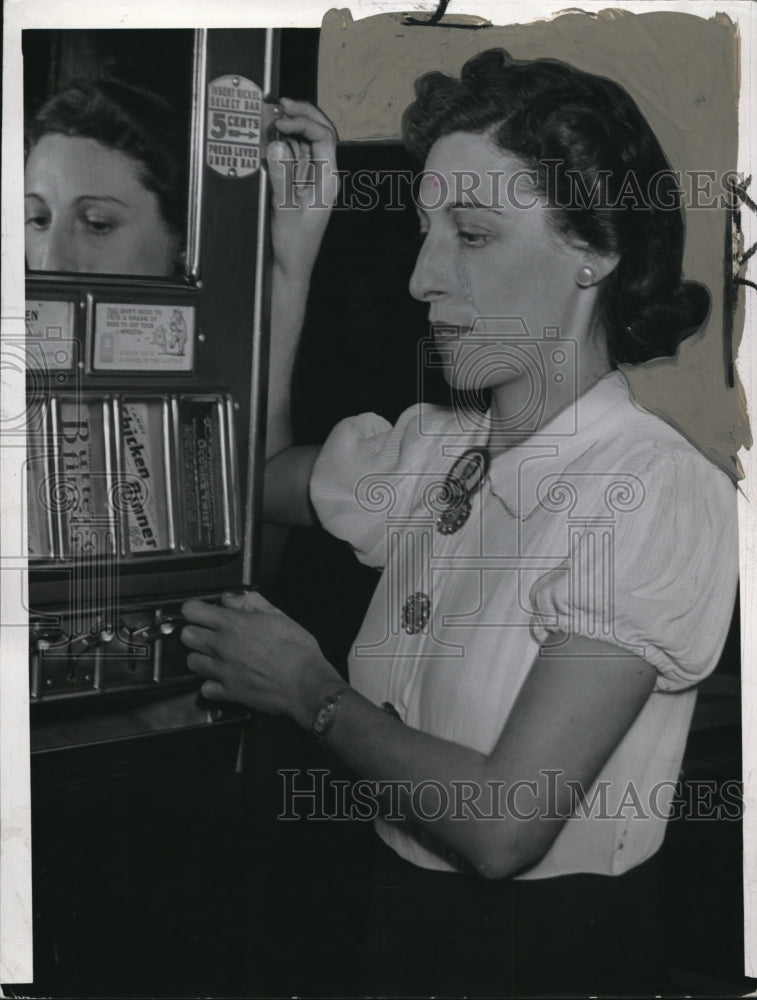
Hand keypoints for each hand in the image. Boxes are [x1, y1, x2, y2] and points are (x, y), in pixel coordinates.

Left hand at [180, 591, 343, 728]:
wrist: (306, 684)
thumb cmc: (297, 647)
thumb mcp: (279, 615)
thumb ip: (251, 602)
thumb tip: (228, 599)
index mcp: (232, 624)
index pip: (191, 610)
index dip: (196, 609)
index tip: (204, 613)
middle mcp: (220, 646)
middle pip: (186, 635)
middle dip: (196, 632)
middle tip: (212, 635)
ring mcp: (221, 671)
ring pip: (190, 662)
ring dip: (201, 658)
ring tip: (217, 658)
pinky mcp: (226, 692)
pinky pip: (205, 688)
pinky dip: (211, 684)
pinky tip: (224, 680)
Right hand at [266, 98, 339, 280]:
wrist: (291, 267)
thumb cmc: (293, 245)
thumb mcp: (285, 210)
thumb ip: (281, 177)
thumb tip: (276, 144)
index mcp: (328, 180)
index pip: (324, 137)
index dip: (304, 123)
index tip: (281, 120)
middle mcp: (323, 175)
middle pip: (320, 132)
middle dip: (302, 115)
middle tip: (280, 103)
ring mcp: (311, 178)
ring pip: (306, 141)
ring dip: (290, 126)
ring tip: (271, 115)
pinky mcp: (298, 183)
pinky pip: (293, 155)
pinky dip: (282, 142)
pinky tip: (269, 136)